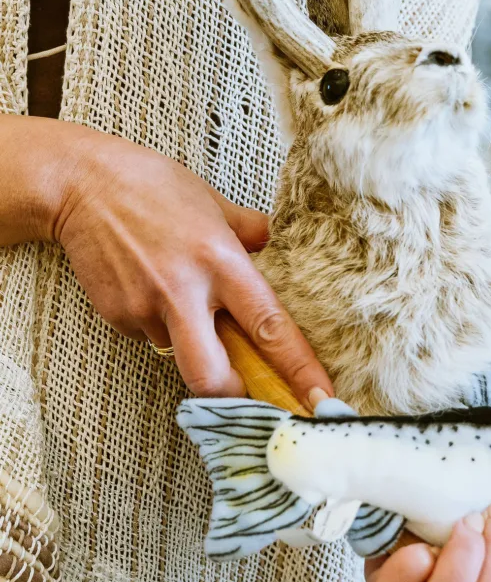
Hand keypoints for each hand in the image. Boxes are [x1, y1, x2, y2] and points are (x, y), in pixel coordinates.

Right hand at [28, 120, 332, 403]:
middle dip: (232, 397)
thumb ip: (248, 229)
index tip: (320, 399)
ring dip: (190, 341)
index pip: (270, 326)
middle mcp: (185, 291)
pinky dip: (158, 323)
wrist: (79, 182)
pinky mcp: (116, 315)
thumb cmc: (152, 186)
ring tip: (178, 293)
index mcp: (221, 262)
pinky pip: (149, 336)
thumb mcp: (212, 201)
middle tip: (243, 388)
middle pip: (212, 377)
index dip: (298, 369)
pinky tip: (149, 286)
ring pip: (179, 354)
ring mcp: (146, 307)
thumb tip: (268, 242)